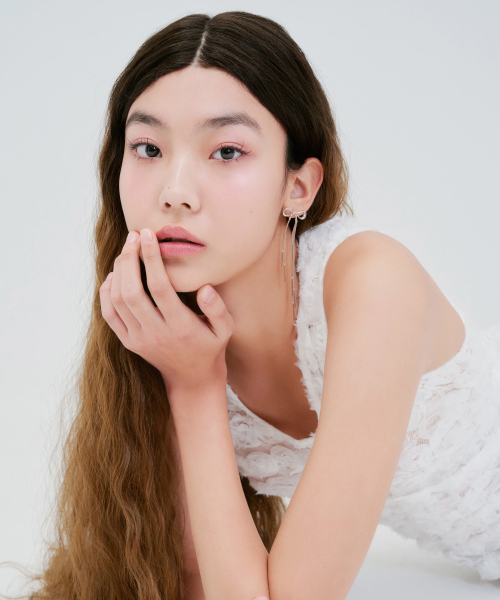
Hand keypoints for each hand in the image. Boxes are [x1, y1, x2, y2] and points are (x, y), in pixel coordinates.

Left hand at [99, 229, 233, 392]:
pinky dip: (107, 291)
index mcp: (181, 326)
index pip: (160, 287)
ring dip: (118, 271)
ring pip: (117, 300)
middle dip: (129, 259)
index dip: (151, 258)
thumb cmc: (210, 347)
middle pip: (132, 291)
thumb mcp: (225, 330)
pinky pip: (109, 313)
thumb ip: (218, 308)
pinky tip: (116, 274)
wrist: (192, 379)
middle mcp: (156, 333)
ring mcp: (138, 339)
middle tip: (134, 235)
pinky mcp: (128, 342)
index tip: (148, 235)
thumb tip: (205, 288)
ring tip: (127, 250)